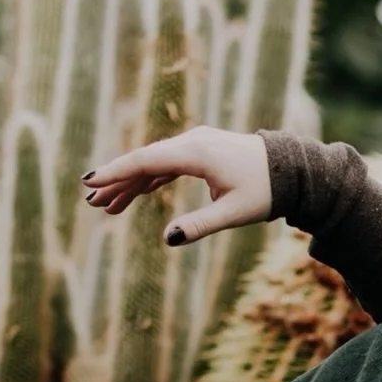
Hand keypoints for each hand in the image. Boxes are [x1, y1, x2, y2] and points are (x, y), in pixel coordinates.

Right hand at [81, 126, 271, 245]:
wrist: (291, 169)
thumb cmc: (265, 191)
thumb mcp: (233, 213)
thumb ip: (201, 226)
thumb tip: (170, 239)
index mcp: (195, 153)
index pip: (145, 161)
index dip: (116, 173)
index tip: (91, 182)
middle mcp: (191, 142)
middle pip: (144, 161)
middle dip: (116, 181)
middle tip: (90, 201)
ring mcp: (195, 144)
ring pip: (154, 163)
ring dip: (131, 183)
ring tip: (106, 206)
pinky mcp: (201, 151)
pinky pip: (168, 164)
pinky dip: (150, 179)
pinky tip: (134, 194)